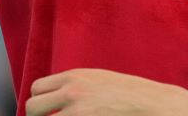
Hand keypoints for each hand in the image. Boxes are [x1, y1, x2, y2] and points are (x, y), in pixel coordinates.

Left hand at [26, 69, 187, 115]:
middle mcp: (72, 90)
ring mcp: (77, 109)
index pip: (36, 88)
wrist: (155, 103)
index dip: (41, 104)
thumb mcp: (100, 81)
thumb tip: (57, 98)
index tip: (50, 114)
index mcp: (74, 76)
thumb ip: (77, 86)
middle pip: (32, 107)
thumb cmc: (131, 95)